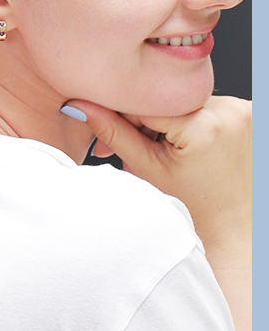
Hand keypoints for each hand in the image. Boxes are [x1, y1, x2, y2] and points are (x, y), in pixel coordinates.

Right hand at [66, 95, 250, 250]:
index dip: (121, 113)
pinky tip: (183, 148)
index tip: (104, 126)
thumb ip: (114, 133)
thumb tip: (82, 107)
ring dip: (166, 121)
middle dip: (144, 121)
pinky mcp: (247, 112)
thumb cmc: (194, 210)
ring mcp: (242, 109)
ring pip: (184, 102)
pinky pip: (205, 107)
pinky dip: (189, 122)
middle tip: (129, 148)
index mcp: (205, 124)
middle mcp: (229, 109)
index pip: (147, 102)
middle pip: (167, 101)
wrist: (231, 229)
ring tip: (160, 152)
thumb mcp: (148, 170)